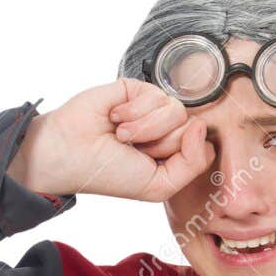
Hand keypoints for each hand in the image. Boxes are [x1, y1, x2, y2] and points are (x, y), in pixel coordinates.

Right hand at [7, 78, 215, 201]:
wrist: (70, 153)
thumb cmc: (110, 174)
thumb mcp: (159, 185)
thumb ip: (194, 163)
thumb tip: (201, 125)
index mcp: (174, 155)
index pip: (204, 148)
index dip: (182, 156)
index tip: (152, 165)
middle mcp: (167, 130)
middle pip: (192, 129)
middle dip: (160, 144)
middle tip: (132, 150)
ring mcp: (153, 109)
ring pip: (177, 111)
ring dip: (144, 128)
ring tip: (121, 135)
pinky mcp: (138, 89)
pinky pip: (157, 95)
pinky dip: (133, 112)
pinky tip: (114, 118)